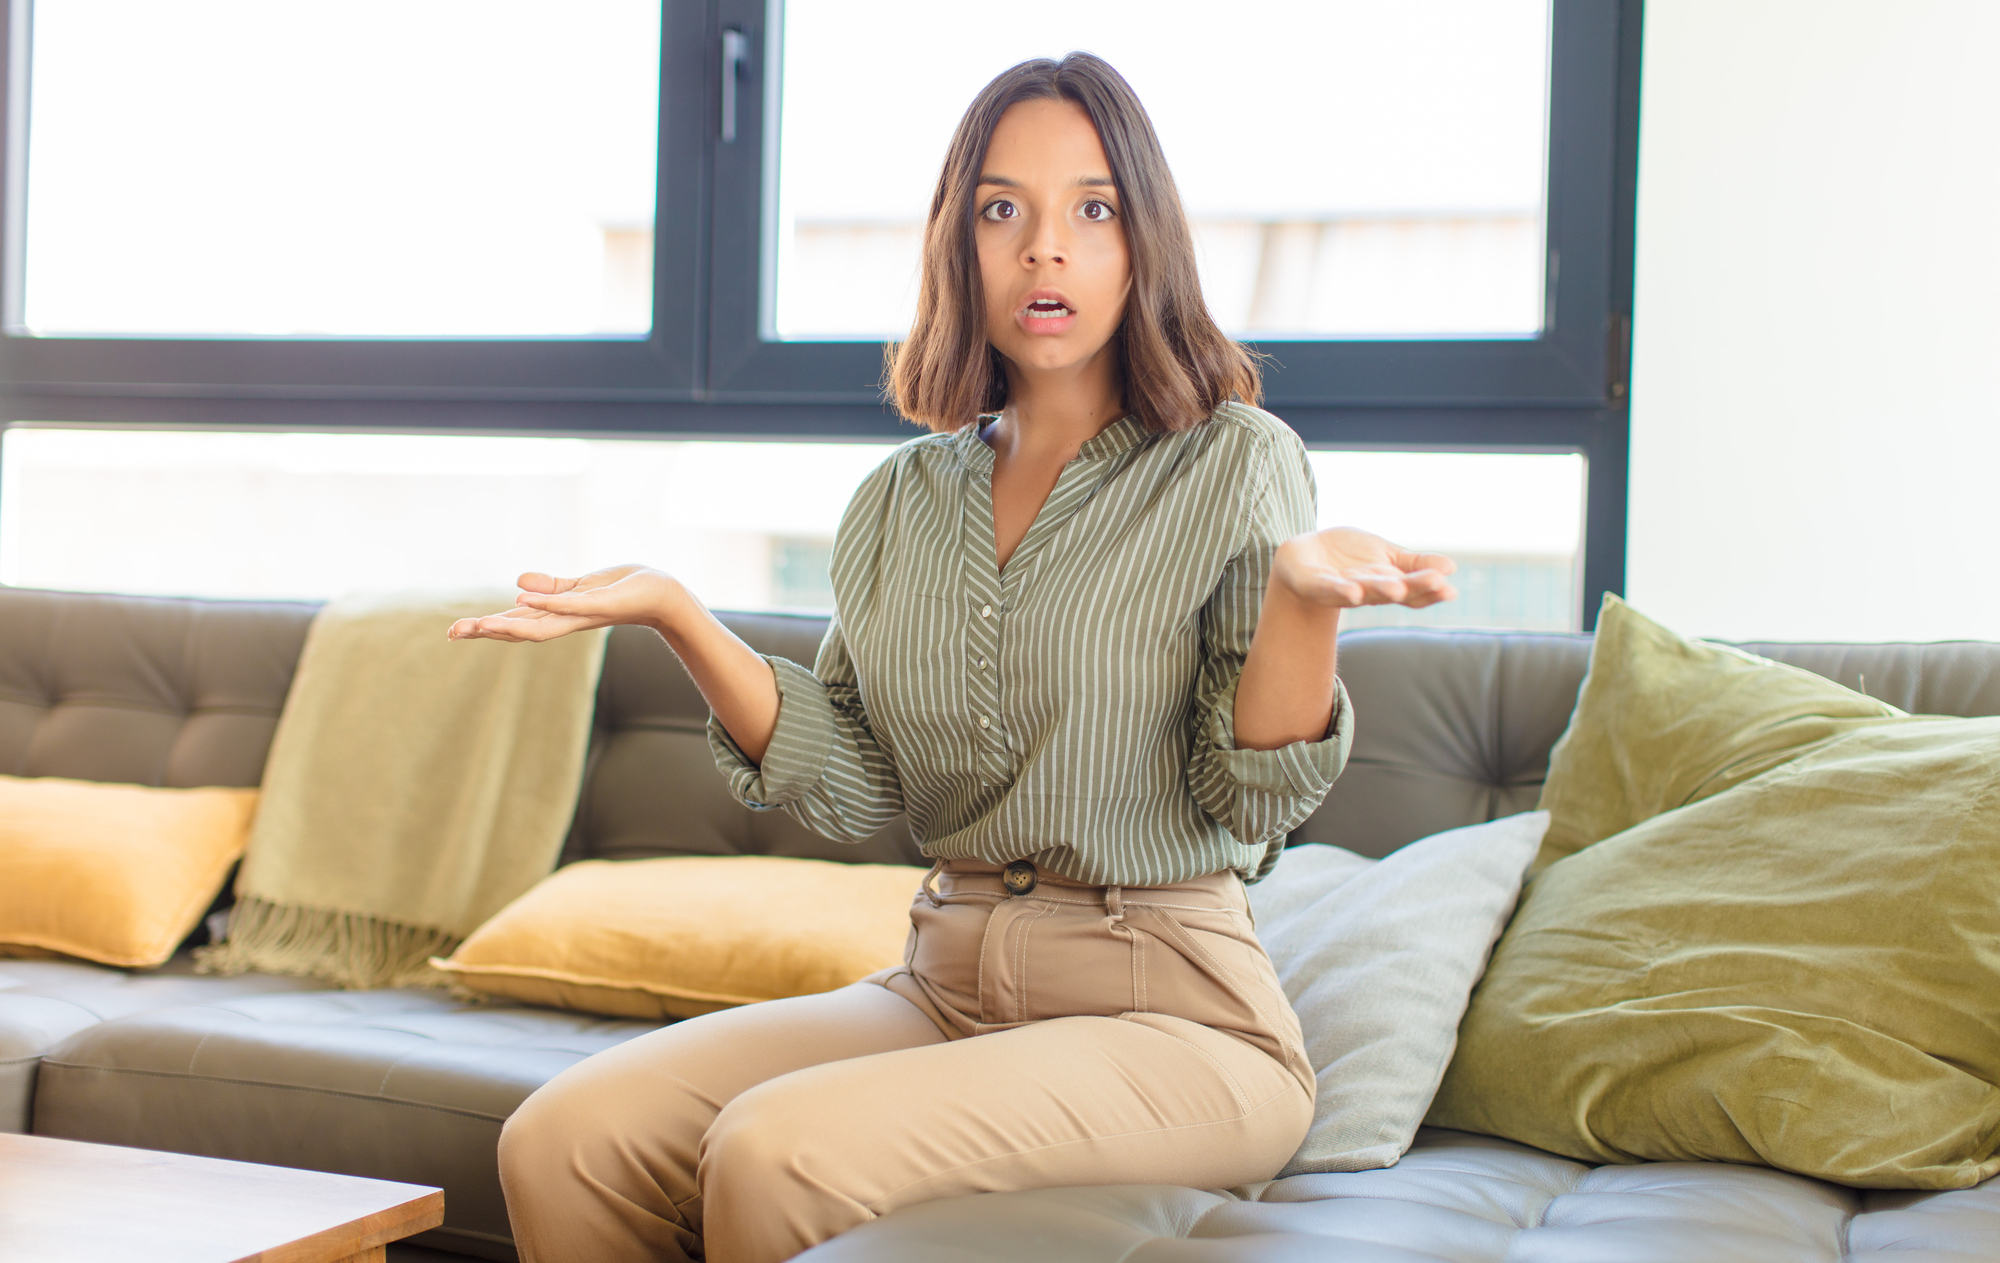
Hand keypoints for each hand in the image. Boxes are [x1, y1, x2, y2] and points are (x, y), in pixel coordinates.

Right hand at [445, 565, 688, 641]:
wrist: (660, 593)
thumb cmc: (622, 590)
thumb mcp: (579, 587)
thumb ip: (550, 589)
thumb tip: (516, 586)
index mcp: (558, 616)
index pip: (516, 624)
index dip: (486, 627)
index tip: (454, 631)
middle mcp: (567, 621)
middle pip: (520, 631)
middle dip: (487, 632)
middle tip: (453, 633)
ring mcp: (583, 614)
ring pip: (541, 625)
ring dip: (509, 625)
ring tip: (480, 624)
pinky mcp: (601, 604)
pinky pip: (570, 605)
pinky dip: (546, 602)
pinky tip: (522, 598)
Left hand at [1270, 527, 1457, 609]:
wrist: (1304, 555)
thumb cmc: (1350, 559)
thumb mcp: (1386, 557)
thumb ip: (1414, 563)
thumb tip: (1451, 567)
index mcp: (1385, 583)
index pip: (1411, 590)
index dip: (1430, 590)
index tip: (1450, 588)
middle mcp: (1366, 591)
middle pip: (1392, 591)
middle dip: (1412, 588)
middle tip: (1436, 584)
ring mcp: (1339, 590)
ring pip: (1363, 592)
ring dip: (1380, 590)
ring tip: (1396, 588)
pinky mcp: (1313, 585)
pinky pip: (1327, 589)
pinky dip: (1340, 591)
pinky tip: (1354, 591)